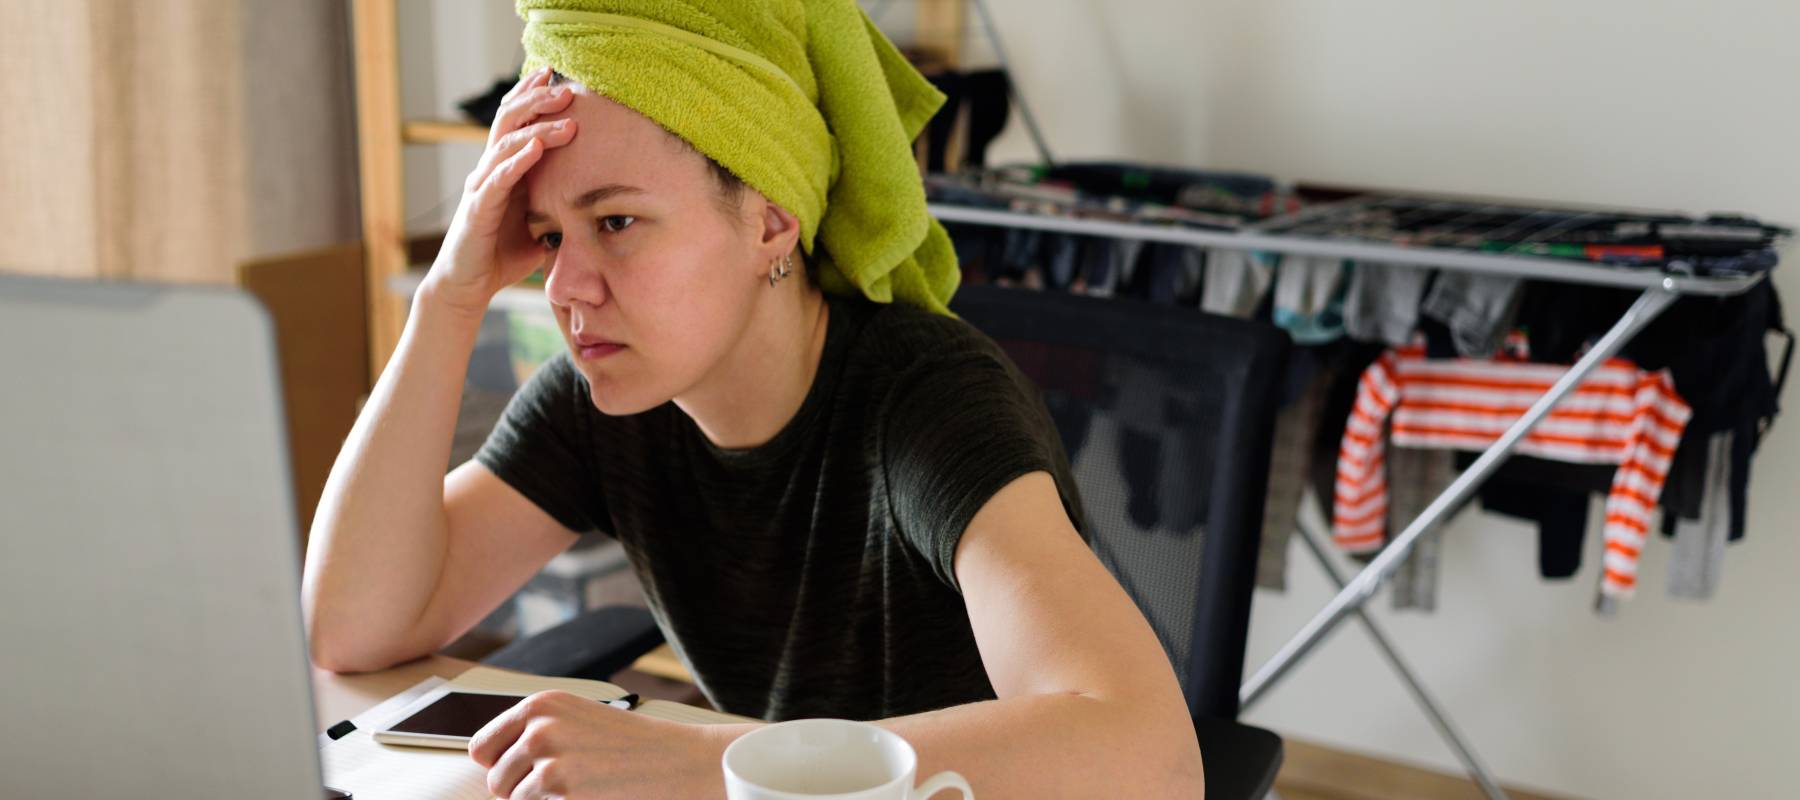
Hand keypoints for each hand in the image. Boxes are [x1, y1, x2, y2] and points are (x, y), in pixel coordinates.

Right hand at [424, 65, 579, 317]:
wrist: (469, 286)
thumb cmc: (502, 254)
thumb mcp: (541, 223)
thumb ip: (560, 204)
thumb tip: (599, 200)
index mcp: (504, 169)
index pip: (517, 122)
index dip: (533, 97)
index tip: (560, 77)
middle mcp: (489, 171)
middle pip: (509, 122)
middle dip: (537, 102)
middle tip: (566, 88)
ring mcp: (481, 188)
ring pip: (505, 145)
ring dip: (536, 129)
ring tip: (565, 119)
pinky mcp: (477, 210)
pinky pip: (497, 180)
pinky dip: (517, 161)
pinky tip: (537, 148)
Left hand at [468, 690, 737, 798]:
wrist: (680, 761)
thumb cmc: (635, 748)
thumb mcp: (579, 724)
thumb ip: (538, 734)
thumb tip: (491, 762)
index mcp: (542, 704)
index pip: (481, 747)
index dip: (499, 767)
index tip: (523, 774)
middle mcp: (538, 724)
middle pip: (494, 780)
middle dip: (520, 791)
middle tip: (563, 786)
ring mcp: (547, 754)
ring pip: (511, 799)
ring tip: (579, 790)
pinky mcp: (558, 783)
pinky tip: (587, 796)